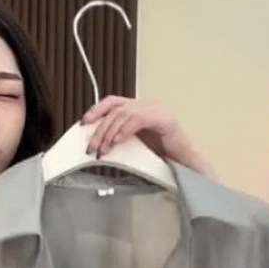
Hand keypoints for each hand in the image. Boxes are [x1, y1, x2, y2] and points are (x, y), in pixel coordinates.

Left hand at [81, 96, 215, 179]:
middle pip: (115, 109)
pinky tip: (117, 143)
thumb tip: (96, 144)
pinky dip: (124, 131)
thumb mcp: (133, 146)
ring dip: (109, 133)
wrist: (185, 165)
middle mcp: (147, 105)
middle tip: (91, 148)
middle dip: (99, 129)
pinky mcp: (164, 120)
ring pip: (123, 114)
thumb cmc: (161, 158)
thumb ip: (118, 139)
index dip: (96, 110)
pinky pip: (138, 119)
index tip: (83, 124)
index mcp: (139, 109)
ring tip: (102, 151)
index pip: (112, 102)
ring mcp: (156, 110)